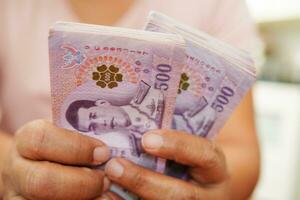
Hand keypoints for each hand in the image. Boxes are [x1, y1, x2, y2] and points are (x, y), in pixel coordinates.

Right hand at [1, 120, 110, 199]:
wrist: (35, 166)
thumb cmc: (60, 146)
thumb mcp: (65, 133)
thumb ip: (83, 135)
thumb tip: (115, 141)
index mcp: (27, 140)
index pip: (43, 140)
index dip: (76, 148)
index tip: (104, 153)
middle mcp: (17, 170)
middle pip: (43, 181)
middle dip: (82, 184)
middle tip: (106, 181)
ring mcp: (19, 195)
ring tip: (105, 195)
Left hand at [105, 129, 228, 199]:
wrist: (206, 186)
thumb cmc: (193, 158)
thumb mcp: (194, 145)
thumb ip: (174, 138)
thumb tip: (133, 118)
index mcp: (216, 169)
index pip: (204, 155)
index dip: (177, 146)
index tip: (147, 139)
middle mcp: (208, 196)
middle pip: (181, 195)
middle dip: (144, 181)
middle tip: (114, 166)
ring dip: (132, 196)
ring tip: (105, 183)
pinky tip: (107, 196)